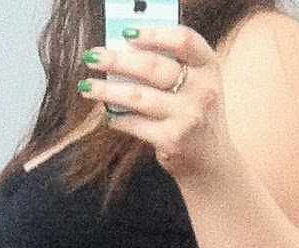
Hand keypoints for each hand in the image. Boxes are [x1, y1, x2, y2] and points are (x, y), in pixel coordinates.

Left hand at [78, 25, 234, 185]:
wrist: (212, 163)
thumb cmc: (197, 117)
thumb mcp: (196, 85)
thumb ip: (173, 65)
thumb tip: (126, 50)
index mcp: (209, 67)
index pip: (183, 39)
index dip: (153, 33)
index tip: (125, 34)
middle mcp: (202, 91)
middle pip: (152, 66)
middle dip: (116, 60)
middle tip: (93, 56)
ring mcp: (187, 117)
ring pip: (137, 96)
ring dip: (107, 90)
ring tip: (87, 86)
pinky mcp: (172, 140)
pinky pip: (136, 124)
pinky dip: (117, 119)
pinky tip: (108, 115)